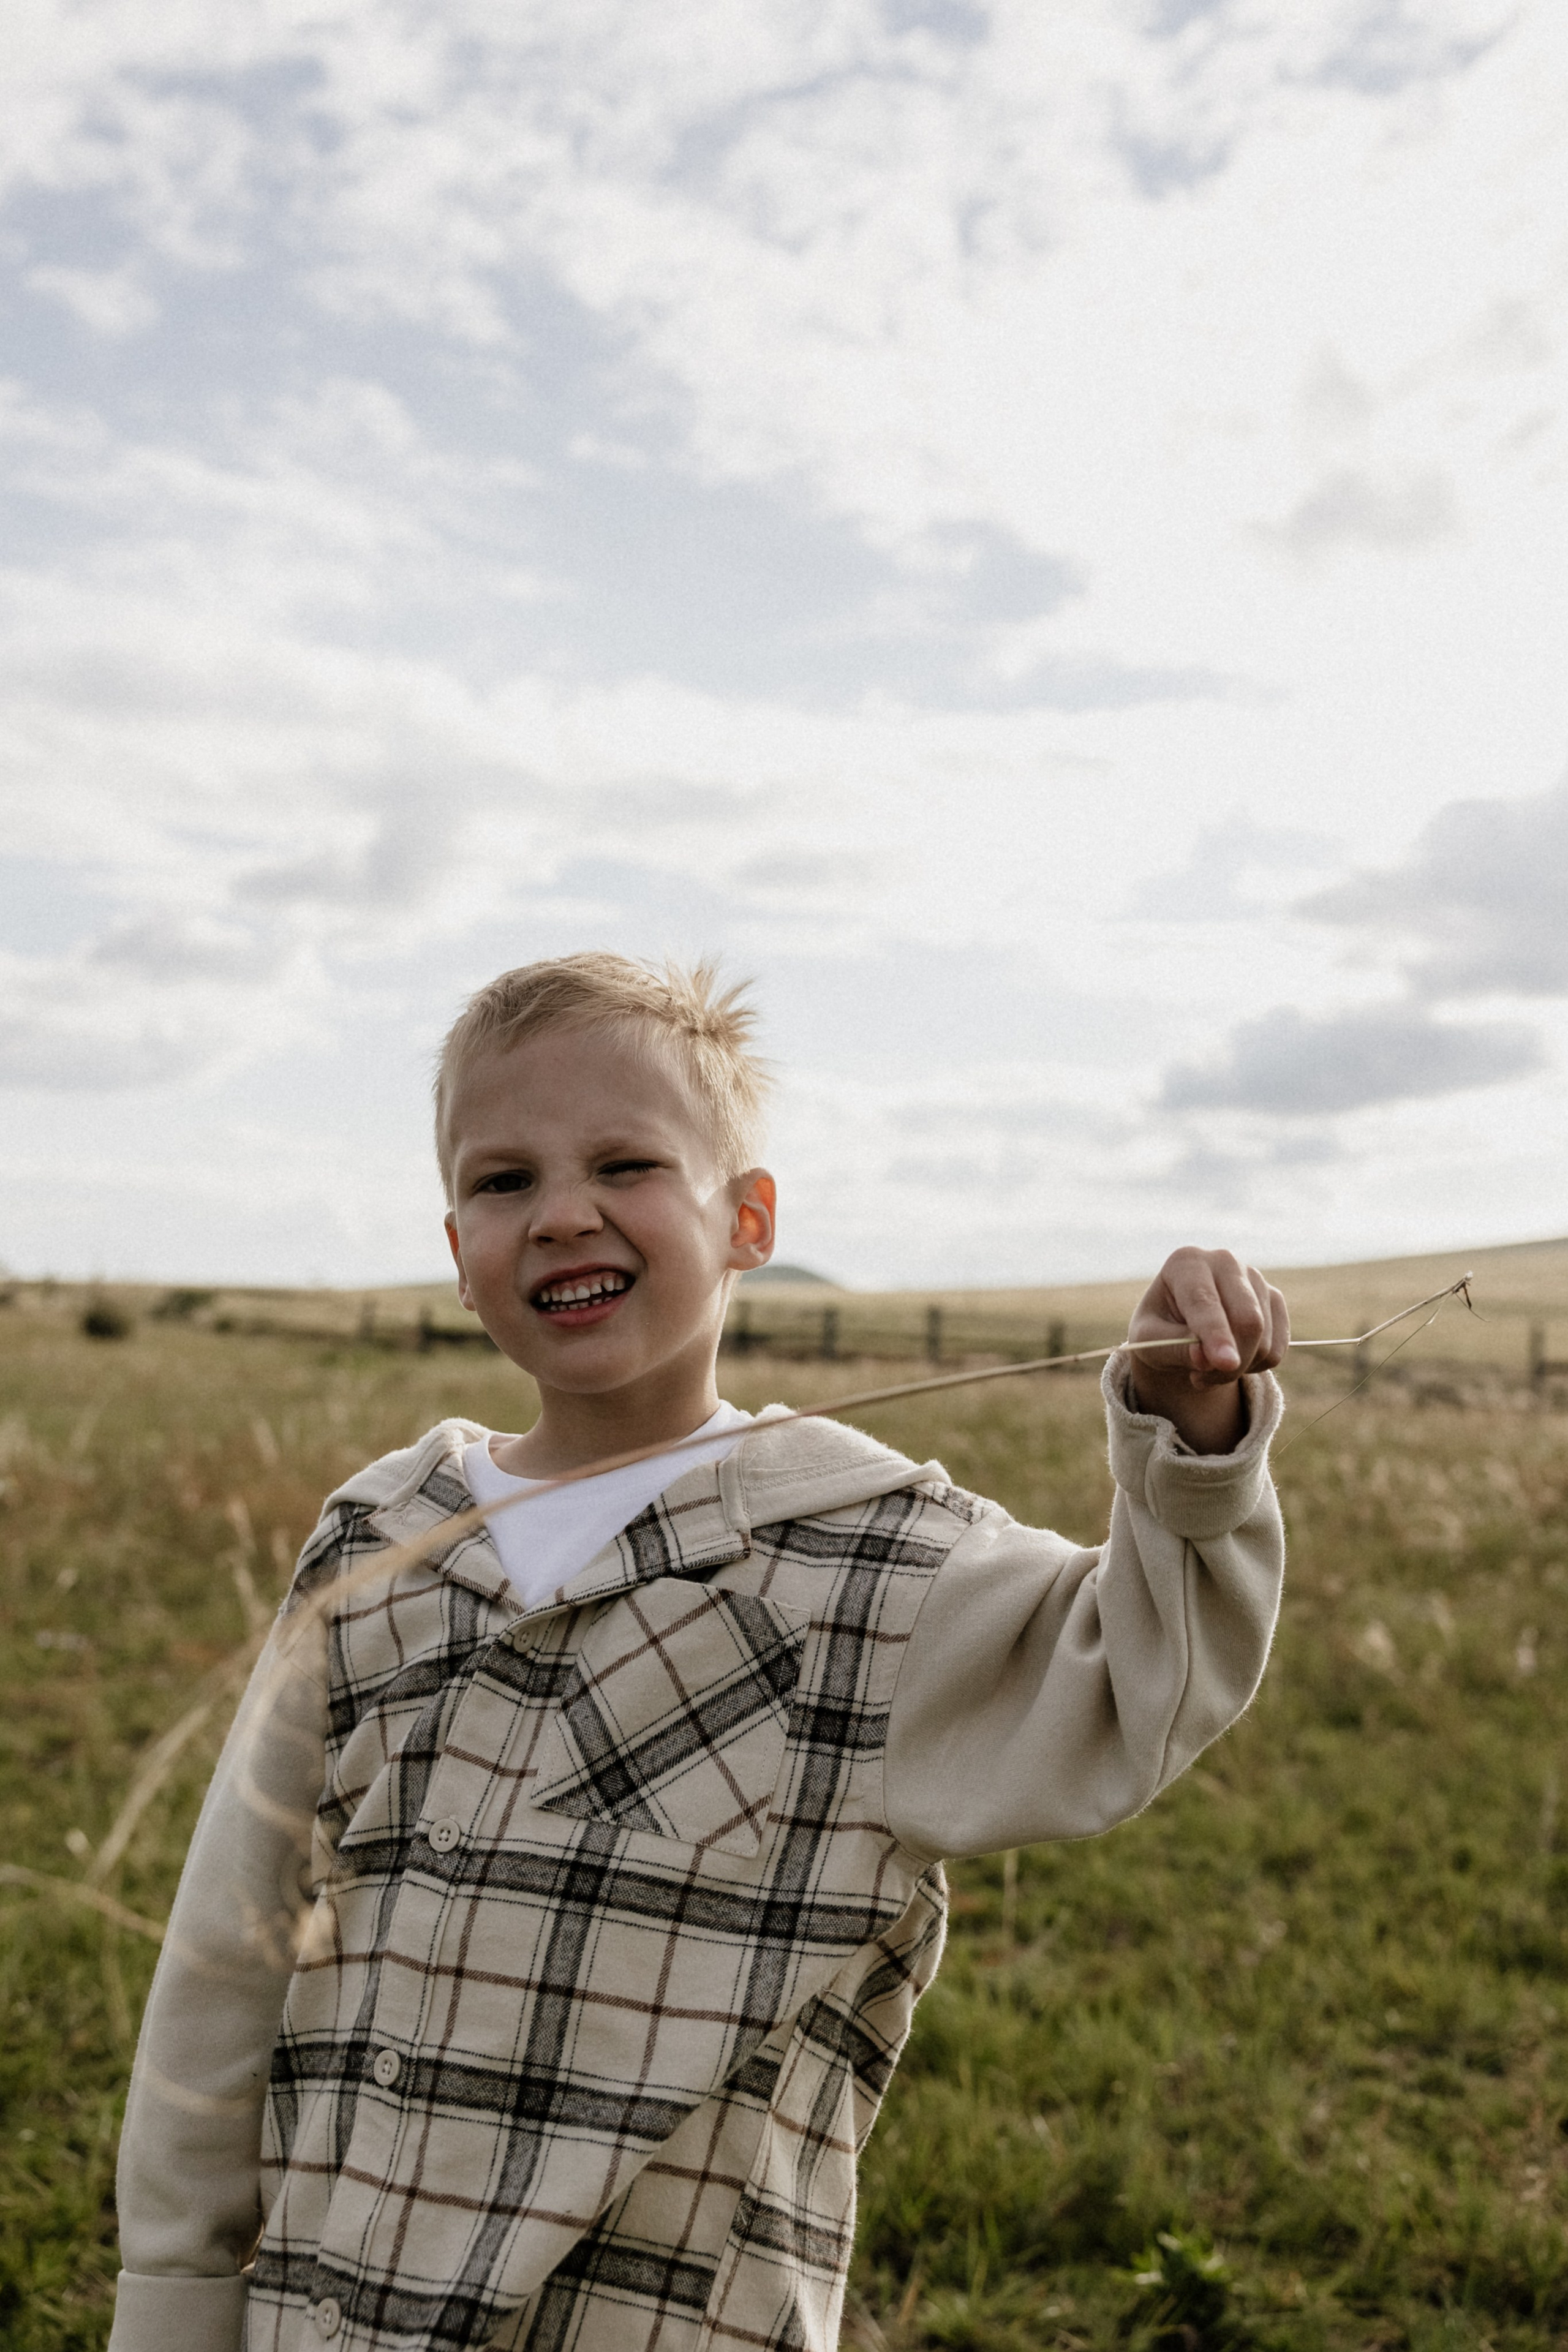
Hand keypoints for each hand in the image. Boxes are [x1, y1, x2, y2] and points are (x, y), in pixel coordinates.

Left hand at [1124, 1248, 1288, 1453]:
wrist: (1178, 1324)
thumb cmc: (1159, 1329)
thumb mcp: (1149, 1341)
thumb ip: (1173, 1347)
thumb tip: (1205, 1358)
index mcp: (1187, 1262)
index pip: (1205, 1302)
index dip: (1216, 1334)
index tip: (1225, 1363)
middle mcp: (1226, 1262)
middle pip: (1247, 1319)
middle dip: (1230, 1363)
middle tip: (1200, 1380)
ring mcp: (1255, 1278)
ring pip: (1263, 1339)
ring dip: (1237, 1369)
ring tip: (1206, 1368)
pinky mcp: (1274, 1300)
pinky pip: (1277, 1348)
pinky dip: (1255, 1367)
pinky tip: (1231, 1359)